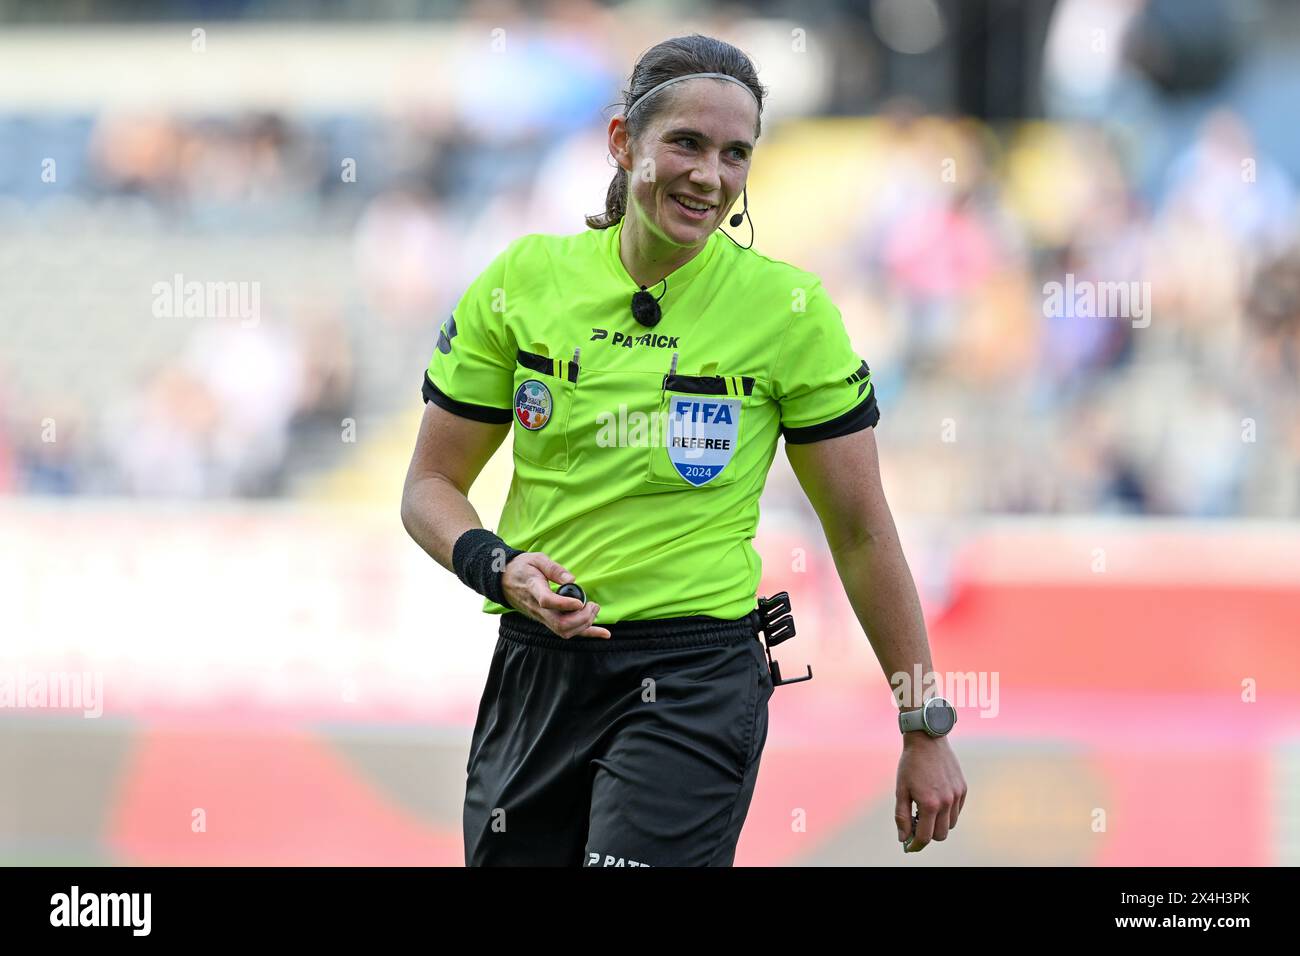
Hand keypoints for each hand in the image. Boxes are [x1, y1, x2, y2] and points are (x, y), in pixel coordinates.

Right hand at [501, 552, 610, 638]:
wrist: (504, 581)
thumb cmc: (522, 567)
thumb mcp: (537, 559)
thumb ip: (554, 568)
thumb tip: (572, 579)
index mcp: (534, 589)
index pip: (548, 602)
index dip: (565, 604)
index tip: (580, 601)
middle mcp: (538, 608)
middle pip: (559, 623)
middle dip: (582, 618)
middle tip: (592, 604)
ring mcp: (542, 617)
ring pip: (563, 631)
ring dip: (584, 625)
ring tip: (594, 609)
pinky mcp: (547, 620)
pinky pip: (566, 631)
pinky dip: (586, 633)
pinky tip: (603, 633)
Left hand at [895, 734, 966, 852]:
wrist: (927, 740)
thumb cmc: (911, 764)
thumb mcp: (901, 790)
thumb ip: (902, 816)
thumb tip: (903, 838)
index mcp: (929, 804)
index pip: (925, 837)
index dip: (916, 845)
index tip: (909, 846)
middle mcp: (946, 802)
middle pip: (940, 835)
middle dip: (928, 835)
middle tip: (916, 825)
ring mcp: (957, 795)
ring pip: (951, 824)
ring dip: (939, 824)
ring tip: (925, 811)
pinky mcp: (963, 789)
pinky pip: (957, 810)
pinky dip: (947, 812)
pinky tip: (936, 801)